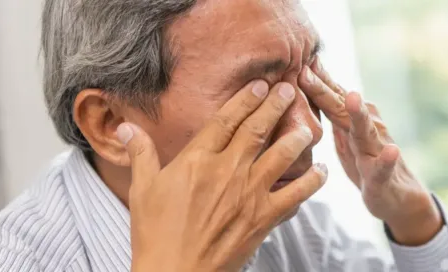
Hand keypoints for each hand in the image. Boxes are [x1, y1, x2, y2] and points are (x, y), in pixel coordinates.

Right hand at [122, 81, 327, 271]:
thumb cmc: (155, 234)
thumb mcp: (142, 190)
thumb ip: (141, 154)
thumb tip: (126, 128)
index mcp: (197, 160)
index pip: (226, 119)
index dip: (245, 99)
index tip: (260, 84)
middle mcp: (227, 171)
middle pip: (257, 129)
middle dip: (275, 106)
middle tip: (290, 90)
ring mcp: (248, 194)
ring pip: (281, 155)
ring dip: (297, 137)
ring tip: (308, 127)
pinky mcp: (263, 218)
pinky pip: (295, 194)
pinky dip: (311, 182)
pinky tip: (321, 172)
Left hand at [298, 61, 442, 245]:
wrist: (398, 195)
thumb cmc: (366, 162)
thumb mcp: (345, 134)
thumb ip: (332, 110)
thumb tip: (305, 84)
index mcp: (351, 120)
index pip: (330, 95)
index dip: (312, 78)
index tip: (293, 58)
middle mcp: (366, 128)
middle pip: (342, 107)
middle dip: (324, 89)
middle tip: (306, 70)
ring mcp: (377, 149)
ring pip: (367, 130)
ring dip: (360, 114)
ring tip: (353, 98)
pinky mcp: (384, 174)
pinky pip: (385, 167)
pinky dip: (388, 159)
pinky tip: (391, 151)